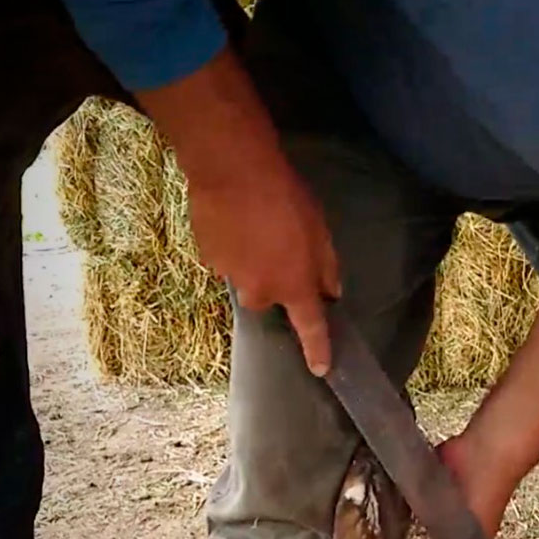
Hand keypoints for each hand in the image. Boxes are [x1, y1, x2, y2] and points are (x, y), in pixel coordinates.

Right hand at [188, 154, 339, 375]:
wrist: (232, 170)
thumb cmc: (285, 198)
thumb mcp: (320, 230)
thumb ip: (326, 267)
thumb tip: (330, 292)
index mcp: (294, 287)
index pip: (310, 329)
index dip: (317, 350)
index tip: (321, 369)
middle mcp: (261, 292)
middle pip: (270, 298)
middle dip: (275, 279)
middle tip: (278, 245)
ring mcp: (230, 278)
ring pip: (246, 278)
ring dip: (252, 261)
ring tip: (254, 226)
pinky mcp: (208, 260)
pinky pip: (225, 261)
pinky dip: (232, 248)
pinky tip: (234, 221)